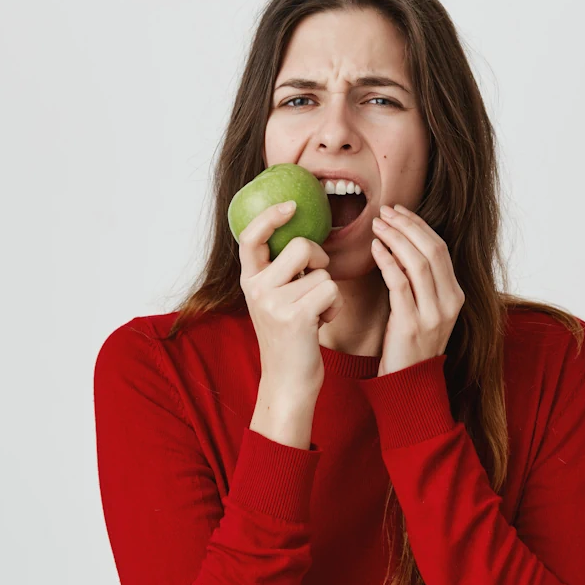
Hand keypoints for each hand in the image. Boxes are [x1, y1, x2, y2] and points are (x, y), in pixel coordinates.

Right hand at [238, 200, 344, 400]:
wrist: (288, 379)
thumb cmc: (289, 335)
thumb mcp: (274, 299)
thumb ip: (280, 271)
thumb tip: (304, 236)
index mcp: (250, 279)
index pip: (252, 236)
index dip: (271, 216)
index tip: (291, 205)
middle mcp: (256, 288)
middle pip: (302, 246)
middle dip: (320, 260)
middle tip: (313, 283)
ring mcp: (273, 302)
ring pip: (322, 272)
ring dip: (329, 291)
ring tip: (315, 313)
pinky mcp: (295, 316)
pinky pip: (331, 290)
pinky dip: (335, 306)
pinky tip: (321, 322)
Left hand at [369, 204, 464, 376]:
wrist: (408, 386)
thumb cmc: (409, 346)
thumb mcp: (422, 310)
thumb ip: (419, 283)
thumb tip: (401, 246)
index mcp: (455, 295)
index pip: (440, 249)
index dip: (419, 226)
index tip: (399, 211)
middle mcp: (450, 302)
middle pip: (432, 250)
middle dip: (407, 225)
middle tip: (385, 211)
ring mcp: (433, 315)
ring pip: (418, 263)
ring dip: (396, 238)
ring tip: (377, 225)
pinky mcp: (411, 325)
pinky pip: (400, 284)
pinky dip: (387, 262)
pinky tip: (375, 249)